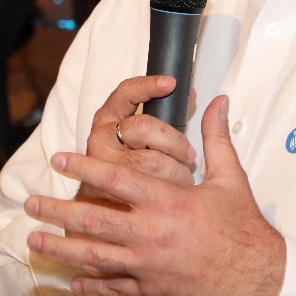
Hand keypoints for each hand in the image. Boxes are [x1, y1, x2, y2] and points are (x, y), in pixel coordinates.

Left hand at [25, 95, 285, 295]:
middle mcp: (150, 233)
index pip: (116, 179)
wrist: (258, 278)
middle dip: (57, 210)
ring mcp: (147, 265)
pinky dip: (90, 284)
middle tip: (31, 202)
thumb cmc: (244, 227)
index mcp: (167, 202)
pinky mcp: (150, 290)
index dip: (84, 166)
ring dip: (59, 247)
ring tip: (34, 239)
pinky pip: (112, 286)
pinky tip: (72, 282)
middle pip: (92, 220)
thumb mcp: (230, 178)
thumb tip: (217, 101)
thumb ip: (217, 138)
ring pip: (92, 256)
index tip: (61, 158)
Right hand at [77, 75, 197, 205]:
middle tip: (188, 155)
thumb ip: (168, 118)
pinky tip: (171, 196)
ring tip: (180, 179)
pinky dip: (168, 192)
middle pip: (144, 127)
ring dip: (176, 172)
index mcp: (108, 118)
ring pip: (151, 161)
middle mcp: (100, 137)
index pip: (126, 92)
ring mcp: (99, 164)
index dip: (148, 86)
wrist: (101, 212)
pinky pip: (149, 189)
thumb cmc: (129, 170)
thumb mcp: (143, 139)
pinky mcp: (106, 191)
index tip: (171, 83)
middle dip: (175, 142)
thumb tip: (196, 97)